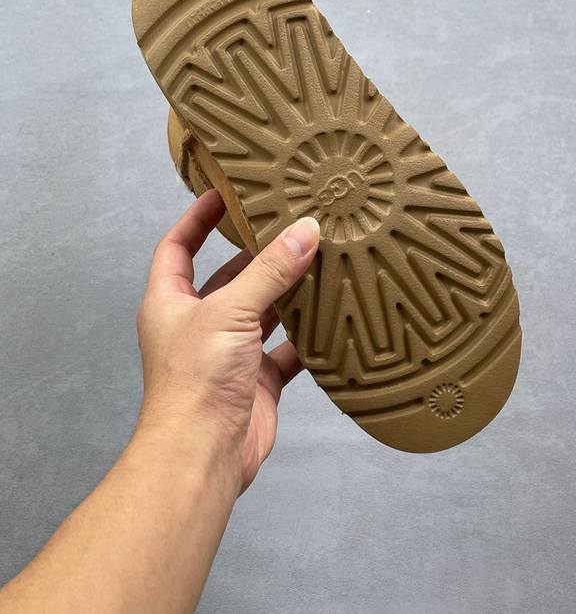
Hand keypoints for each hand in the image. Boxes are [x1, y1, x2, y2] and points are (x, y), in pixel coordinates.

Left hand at [135, 190, 319, 492]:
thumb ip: (270, 271)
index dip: (197, 218)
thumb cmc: (195, 381)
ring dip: (287, 292)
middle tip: (289, 225)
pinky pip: (287, 349)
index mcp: (171, 302)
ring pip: (262, 311)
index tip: (224, 194)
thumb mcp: (230, 311)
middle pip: (229, 277)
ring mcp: (229, 353)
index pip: (178, 247)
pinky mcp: (257, 379)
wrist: (203, 455)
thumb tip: (304, 231)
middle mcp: (199, 324)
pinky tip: (332, 317)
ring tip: (319, 260)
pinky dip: (308, 336)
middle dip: (257, 254)